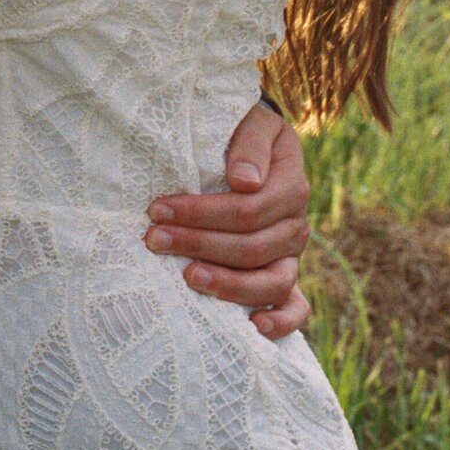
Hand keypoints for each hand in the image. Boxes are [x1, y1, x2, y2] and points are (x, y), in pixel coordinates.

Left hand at [144, 102, 311, 337]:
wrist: (251, 143)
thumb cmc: (241, 131)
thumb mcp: (251, 122)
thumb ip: (249, 145)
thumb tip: (244, 181)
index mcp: (290, 184)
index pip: (248, 208)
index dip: (202, 213)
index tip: (157, 209)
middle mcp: (295, 224)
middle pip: (252, 247)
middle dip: (198, 244)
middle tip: (153, 239)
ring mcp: (291, 254)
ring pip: (272, 282)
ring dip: (228, 284)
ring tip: (187, 277)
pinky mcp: (285, 277)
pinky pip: (296, 307)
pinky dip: (281, 321)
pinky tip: (253, 327)